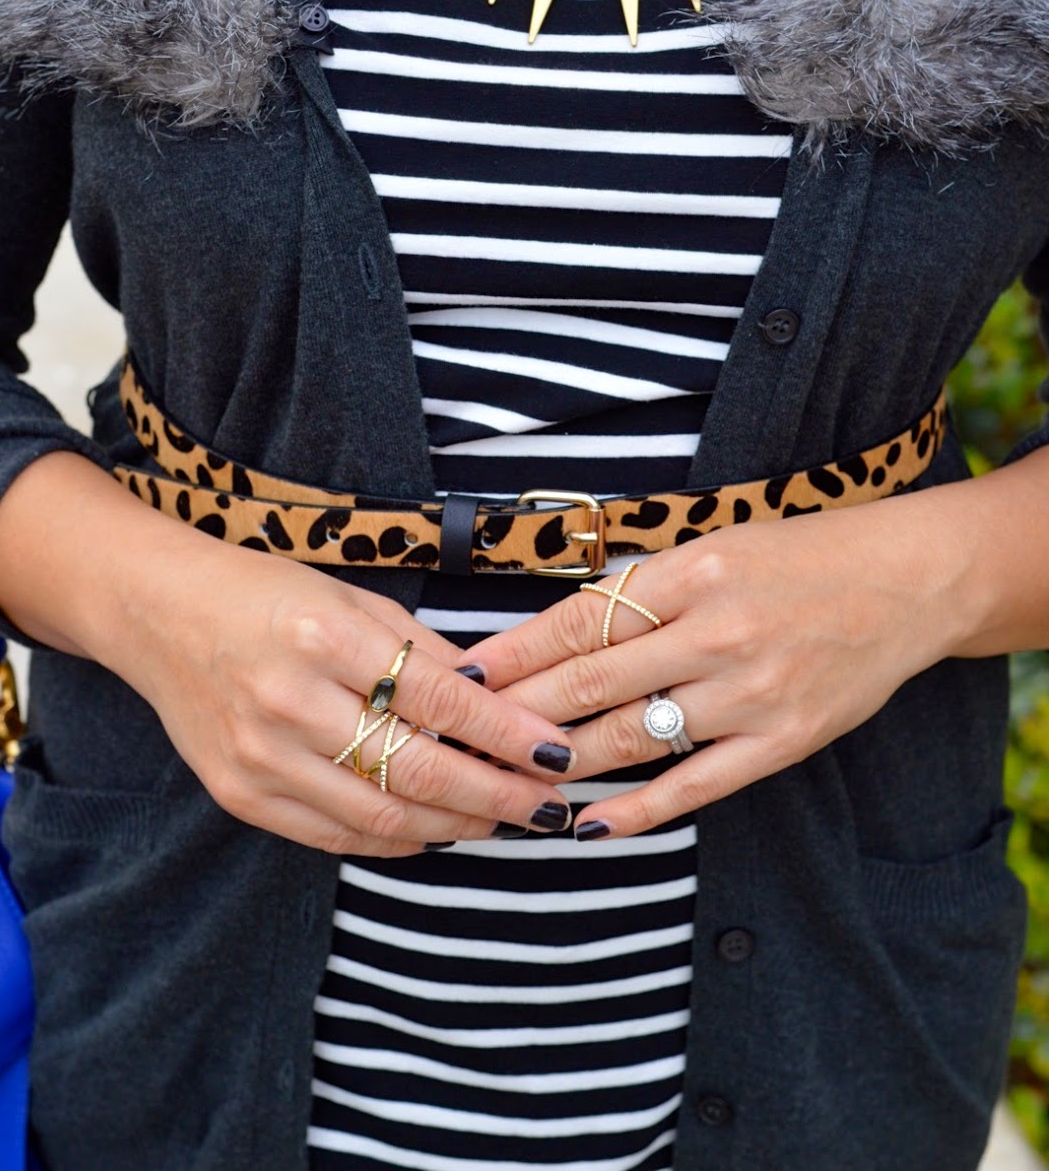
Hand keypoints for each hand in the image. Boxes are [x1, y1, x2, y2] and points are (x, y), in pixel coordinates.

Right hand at [94, 523, 576, 855]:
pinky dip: (394, 839)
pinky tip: (434, 829)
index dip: (507, 732)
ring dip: (455, 824)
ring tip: (502, 819)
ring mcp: (260, 756)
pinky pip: (334, 836)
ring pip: (380, 814)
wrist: (158, 613)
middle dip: (496, 794)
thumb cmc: (265, 595)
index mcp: (325, 633)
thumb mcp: (350, 596)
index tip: (557, 751)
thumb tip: (497, 700)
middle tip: (548, 804)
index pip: (440, 696)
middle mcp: (289, 699)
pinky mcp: (240, 795)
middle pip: (416, 767)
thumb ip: (421, 649)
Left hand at [460, 492, 966, 838]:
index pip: (581, 619)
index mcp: (693, 572)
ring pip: (632, 738)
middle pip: (592, 681)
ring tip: (508, 777)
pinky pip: (695, 785)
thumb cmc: (798, 557)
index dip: (516, 652)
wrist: (905, 584)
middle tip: (463, 734)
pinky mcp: (782, 741)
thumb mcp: (715, 546)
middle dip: (519, 711)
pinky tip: (589, 823)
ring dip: (562, 761)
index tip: (466, 674)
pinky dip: (637, 810)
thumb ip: (643, 587)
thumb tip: (557, 628)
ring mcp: (752, 692)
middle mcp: (718, 632)